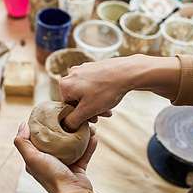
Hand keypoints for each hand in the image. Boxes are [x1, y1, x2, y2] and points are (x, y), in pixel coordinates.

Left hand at [13, 123, 97, 192]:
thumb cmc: (52, 176)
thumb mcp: (32, 158)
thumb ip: (23, 142)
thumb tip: (23, 124)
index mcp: (36, 159)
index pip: (38, 138)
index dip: (43, 126)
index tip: (51, 114)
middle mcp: (49, 161)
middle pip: (58, 140)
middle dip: (66, 128)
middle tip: (72, 117)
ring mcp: (65, 165)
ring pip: (73, 145)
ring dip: (81, 135)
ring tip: (88, 126)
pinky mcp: (78, 169)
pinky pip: (84, 154)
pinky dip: (89, 145)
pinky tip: (94, 136)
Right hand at [59, 55, 181, 130]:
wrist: (127, 72)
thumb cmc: (107, 90)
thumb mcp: (88, 110)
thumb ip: (73, 120)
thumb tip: (67, 125)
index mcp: (65, 84)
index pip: (68, 106)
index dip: (80, 116)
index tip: (93, 119)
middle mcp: (72, 74)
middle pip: (77, 99)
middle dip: (90, 110)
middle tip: (102, 115)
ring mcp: (84, 69)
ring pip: (86, 92)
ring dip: (96, 103)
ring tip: (108, 109)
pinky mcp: (94, 67)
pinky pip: (93, 84)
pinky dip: (100, 93)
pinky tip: (110, 97)